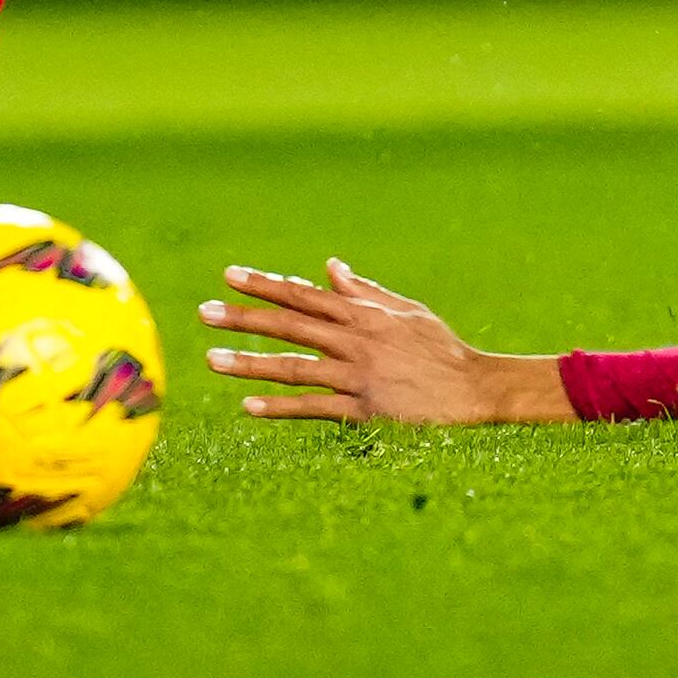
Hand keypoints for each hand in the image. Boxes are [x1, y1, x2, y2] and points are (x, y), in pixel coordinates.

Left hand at [200, 260, 573, 426]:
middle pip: (289, 326)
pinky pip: (315, 409)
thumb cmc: (438, 347)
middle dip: (244, 318)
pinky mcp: (364, 410)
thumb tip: (331, 267)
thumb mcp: (404, 310)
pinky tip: (249, 407)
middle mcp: (355, 341)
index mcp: (363, 314)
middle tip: (204, 312)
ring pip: (293, 367)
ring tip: (212, 359)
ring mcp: (358, 376)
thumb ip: (363, 291)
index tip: (229, 275)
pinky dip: (281, 408)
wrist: (473, 389)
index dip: (265, 284)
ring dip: (250, 363)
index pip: (303, 295)